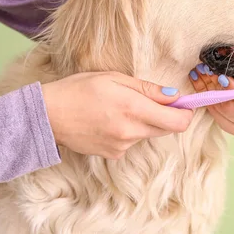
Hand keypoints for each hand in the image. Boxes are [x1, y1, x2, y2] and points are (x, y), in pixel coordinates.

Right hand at [42, 72, 192, 158]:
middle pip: (166, 129)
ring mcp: (122, 146)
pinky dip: (128, 132)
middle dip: (165, 116)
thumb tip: (175, 96)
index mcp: (134, 109)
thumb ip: (148, 89)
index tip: (183, 104)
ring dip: (144, 123)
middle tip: (148, 100)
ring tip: (119, 109)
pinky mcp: (112, 155)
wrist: (48, 115)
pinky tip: (109, 121)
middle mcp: (131, 131)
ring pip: (148, 134)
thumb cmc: (80, 89)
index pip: (177, 122)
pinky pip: (132, 142)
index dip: (186, 113)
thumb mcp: (115, 78)